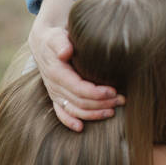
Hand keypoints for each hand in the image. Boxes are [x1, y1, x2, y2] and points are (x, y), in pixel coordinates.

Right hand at [29, 0, 124, 131]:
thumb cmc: (56, 38)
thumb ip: (62, 42)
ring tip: (112, 112)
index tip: (113, 91)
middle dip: (101, 103)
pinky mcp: (55, 96)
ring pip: (74, 109)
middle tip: (122, 99)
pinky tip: (81, 128)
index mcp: (57, 72)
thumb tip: (65, 52)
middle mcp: (54, 86)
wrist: (43, 43)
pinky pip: (61, 113)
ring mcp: (54, 93)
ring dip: (93, 113)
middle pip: (80, 101)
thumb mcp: (57, 36)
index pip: (78, 88)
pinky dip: (70, 121)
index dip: (96, 93)